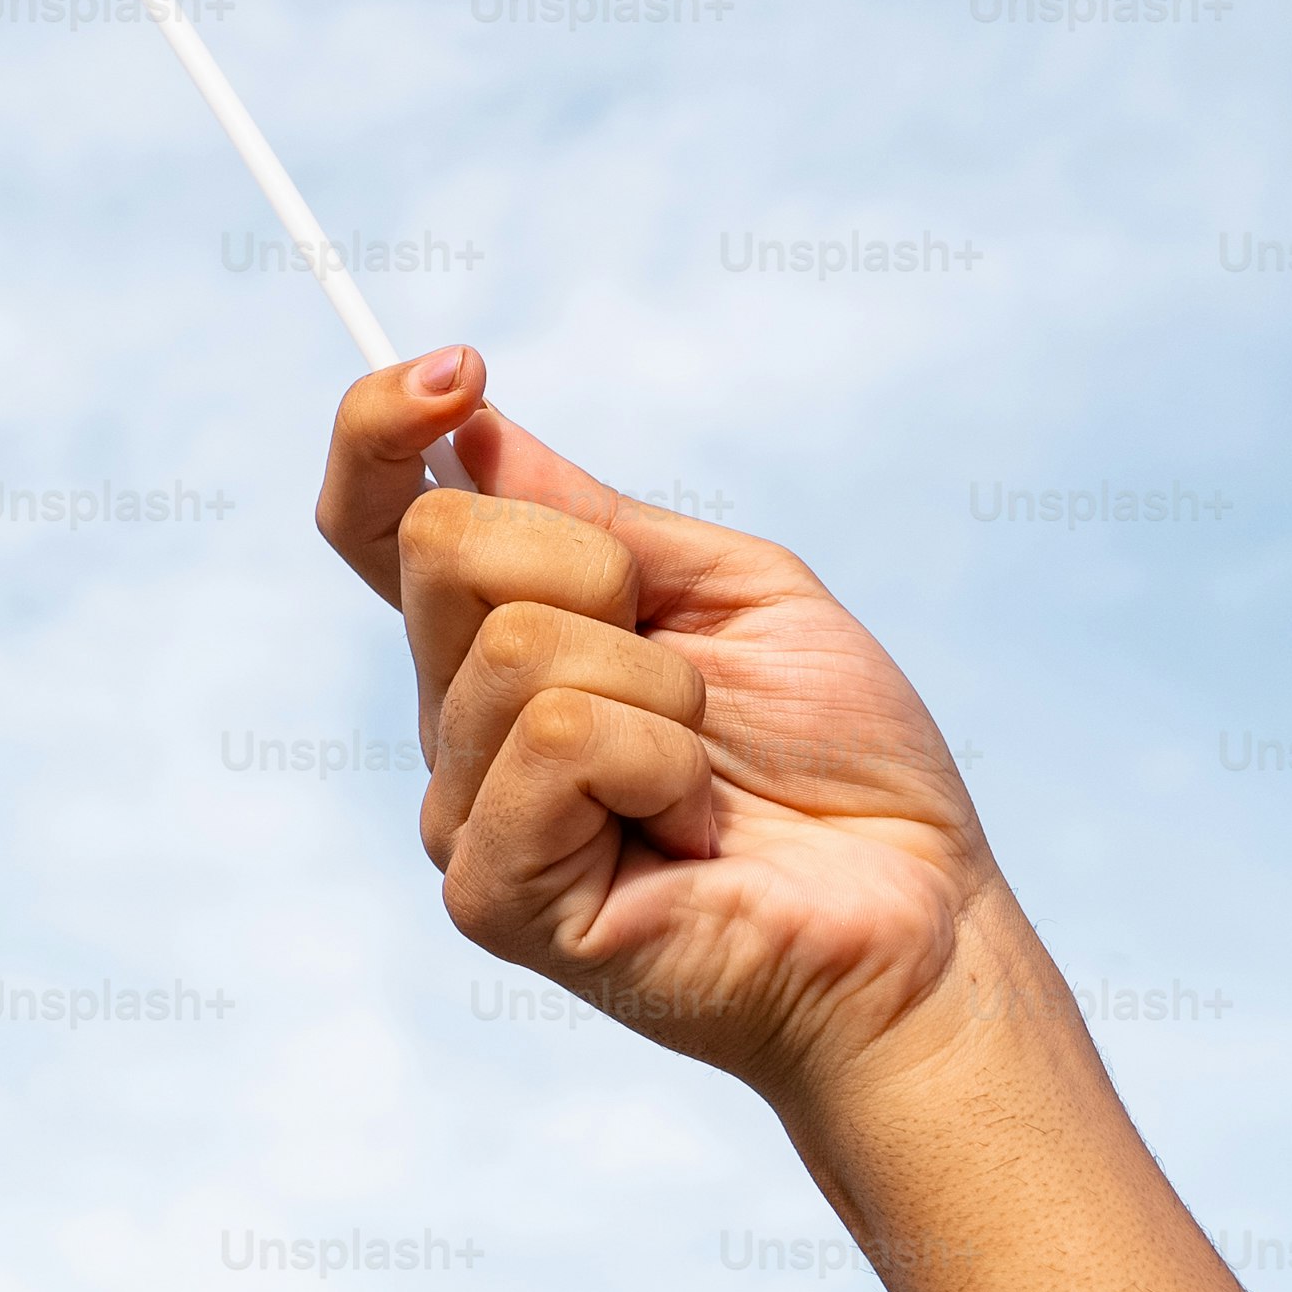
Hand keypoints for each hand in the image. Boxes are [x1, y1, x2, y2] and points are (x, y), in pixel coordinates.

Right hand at [319, 349, 1007, 1116]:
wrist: (920, 918)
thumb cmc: (843, 765)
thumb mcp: (732, 590)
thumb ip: (596, 518)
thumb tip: (469, 431)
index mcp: (501, 644)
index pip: (371, 523)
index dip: (376, 433)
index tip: (457, 374)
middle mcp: (459, 726)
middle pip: (442, 544)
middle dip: (598, 569)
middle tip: (688, 674)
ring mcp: (465, 814)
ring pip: (514, 645)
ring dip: (661, 690)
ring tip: (704, 776)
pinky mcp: (492, 895)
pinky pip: (552, 739)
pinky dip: (658, 761)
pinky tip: (688, 830)